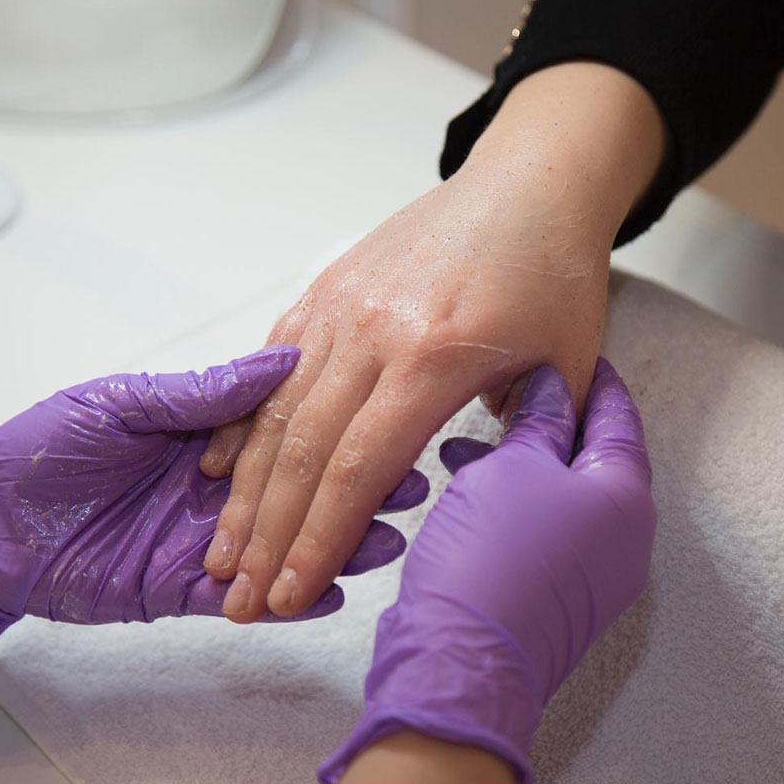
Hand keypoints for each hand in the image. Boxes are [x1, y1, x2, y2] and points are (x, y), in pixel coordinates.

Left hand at [0, 347, 424, 653]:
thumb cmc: (42, 449)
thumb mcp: (125, 403)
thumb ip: (204, 394)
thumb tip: (282, 361)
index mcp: (203, 434)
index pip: (286, 430)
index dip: (336, 427)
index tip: (389, 418)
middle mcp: (214, 489)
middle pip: (300, 490)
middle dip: (357, 488)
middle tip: (410, 484)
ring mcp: (203, 541)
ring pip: (285, 546)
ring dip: (338, 543)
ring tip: (386, 537)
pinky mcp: (181, 589)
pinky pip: (245, 596)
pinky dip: (289, 595)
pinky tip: (333, 587)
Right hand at [198, 62, 662, 623]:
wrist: (529, 184)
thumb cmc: (553, 275)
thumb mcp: (566, 365)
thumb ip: (531, 443)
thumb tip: (497, 504)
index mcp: (434, 356)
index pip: (360, 468)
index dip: (321, 540)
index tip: (294, 596)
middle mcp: (373, 331)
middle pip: (302, 450)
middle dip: (266, 536)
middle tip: (240, 599)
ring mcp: (340, 305)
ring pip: (275, 410)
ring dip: (242, 490)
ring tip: (219, 553)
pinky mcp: (326, 287)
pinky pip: (271, 361)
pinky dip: (241, 418)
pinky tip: (218, 466)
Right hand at [320, 359, 656, 783]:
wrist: (460, 665)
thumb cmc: (492, 559)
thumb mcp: (513, 467)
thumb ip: (539, 420)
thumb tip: (551, 384)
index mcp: (625, 498)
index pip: (618, 416)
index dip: (591, 377)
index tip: (573, 347)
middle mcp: (620, 538)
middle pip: (590, 457)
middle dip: (548, 419)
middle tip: (513, 384)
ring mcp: (589, 574)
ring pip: (557, 494)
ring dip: (518, 462)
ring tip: (468, 438)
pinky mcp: (550, 597)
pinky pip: (538, 529)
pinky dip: (507, 501)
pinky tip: (461, 486)